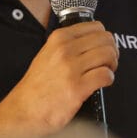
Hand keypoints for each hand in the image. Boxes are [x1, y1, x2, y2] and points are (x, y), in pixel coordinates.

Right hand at [0, 21, 118, 137]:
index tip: (104, 47)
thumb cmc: (37, 86)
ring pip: (108, 55)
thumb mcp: (47, 53)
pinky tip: (101, 82)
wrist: (24, 110)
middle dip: (112, 50)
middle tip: (108, 61)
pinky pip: (105, 75)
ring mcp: (71, 68)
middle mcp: (65, 50)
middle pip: (106, 39)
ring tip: (106, 71)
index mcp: (59, 38)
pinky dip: (109, 78)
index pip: (96, 27)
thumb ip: (68, 44)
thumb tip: (93, 41)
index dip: (104, 38)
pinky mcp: (77, 88)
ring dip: (112, 64)